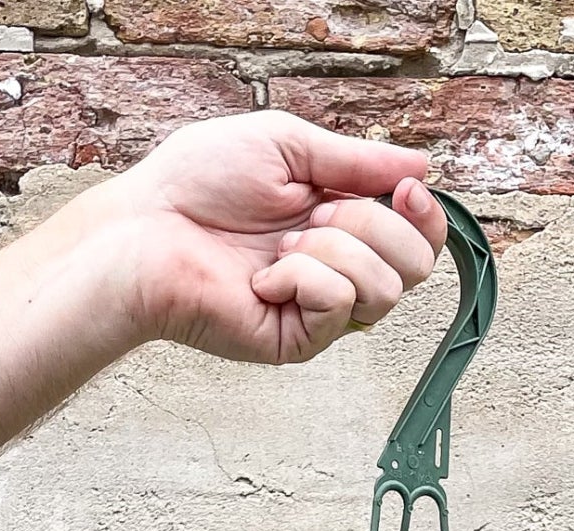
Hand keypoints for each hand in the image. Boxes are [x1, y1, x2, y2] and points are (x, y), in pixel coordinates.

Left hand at [94, 111, 448, 365]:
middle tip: (312, 216)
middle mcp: (340, 271)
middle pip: (415, 266)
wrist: (147, 229)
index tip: (405, 190)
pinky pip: (339, 305)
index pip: (418, 238)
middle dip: (371, 226)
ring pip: (384, 289)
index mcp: (342, 224)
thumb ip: (356, 160)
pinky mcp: (299, 342)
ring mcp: (320, 313)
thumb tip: (421, 166)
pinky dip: (303, 277)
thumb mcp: (287, 146)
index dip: (427, 216)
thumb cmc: (199, 183)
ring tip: (279, 246)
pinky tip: (262, 277)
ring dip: (333, 249)